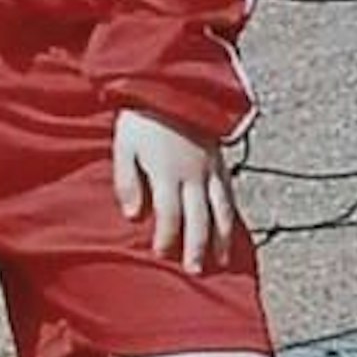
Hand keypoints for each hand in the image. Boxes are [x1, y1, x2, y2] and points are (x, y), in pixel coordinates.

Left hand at [112, 109, 236, 272]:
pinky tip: (232, 227)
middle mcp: (194, 174)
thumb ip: (126, 181)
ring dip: (222, 237)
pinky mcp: (220, 161)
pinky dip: (232, 214)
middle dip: (197, 247)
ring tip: (222, 259)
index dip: (166, 238)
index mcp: (168, 172)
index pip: (170, 216)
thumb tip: (133, 215)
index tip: (161, 254)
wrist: (171, 85)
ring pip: (222, 209)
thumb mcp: (123, 146)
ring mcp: (211, 168)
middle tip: (195, 271)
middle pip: (199, 219)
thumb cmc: (142, 118)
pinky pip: (230, 193)